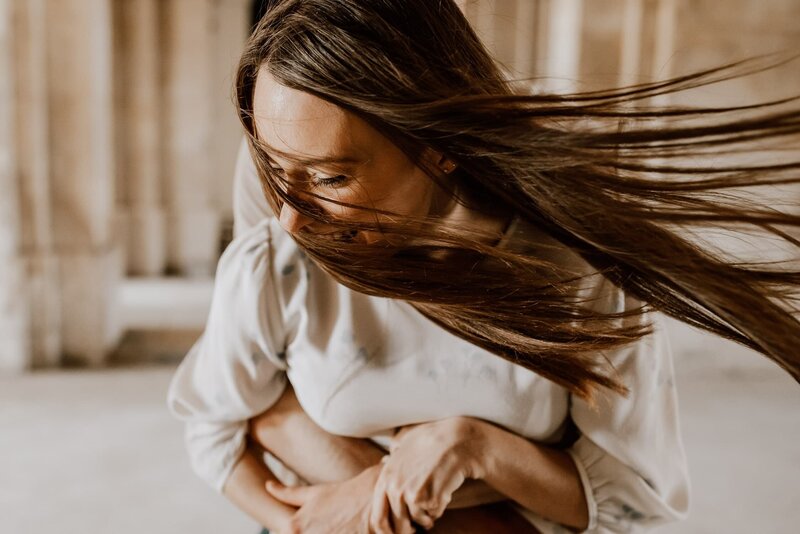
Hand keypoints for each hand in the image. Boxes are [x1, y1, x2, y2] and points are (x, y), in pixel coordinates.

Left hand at [266, 464, 380, 533]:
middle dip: (308, 533)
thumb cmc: (341, 494)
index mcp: (293, 527)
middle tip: (325, 525)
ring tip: (333, 527)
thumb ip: (286, 493)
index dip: (290, 532)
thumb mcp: (313, 493)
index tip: (308, 525)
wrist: (371, 499)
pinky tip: (340, 532)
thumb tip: (268, 486)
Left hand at [369, 417, 484, 532]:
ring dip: (427, 517)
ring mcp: (412, 495)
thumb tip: (385, 458)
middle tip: (417, 527)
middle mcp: (395, 488)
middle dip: (409, 529)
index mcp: (385, 477)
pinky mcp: (430, 500)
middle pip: (399, 525)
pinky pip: (434, 515)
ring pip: (418, 520)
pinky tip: (444, 493)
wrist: (455, 440)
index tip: (395, 532)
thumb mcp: (404, 440)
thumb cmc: (432, 438)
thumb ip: (392, 452)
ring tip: (434, 502)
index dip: (386, 530)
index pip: (378, 518)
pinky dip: (439, 509)